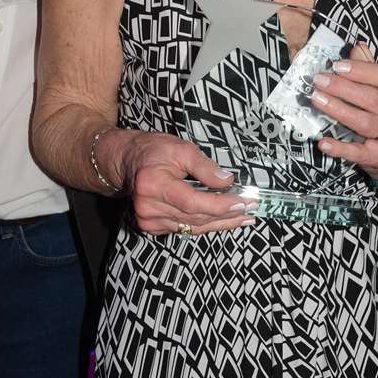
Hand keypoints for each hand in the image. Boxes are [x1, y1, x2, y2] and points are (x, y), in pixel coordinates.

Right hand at [99, 128, 253, 236]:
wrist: (126, 161)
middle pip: (195, 218)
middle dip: (227, 215)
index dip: (222, 205)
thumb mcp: (181, 148)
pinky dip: (205, 225)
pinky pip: (185, 230)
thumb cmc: (153, 150)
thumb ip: (205, 167)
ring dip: (221, 224)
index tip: (245, 201)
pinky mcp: (151, 226)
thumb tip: (228, 182)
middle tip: (251, 210)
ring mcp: (148, 220)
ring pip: (192, 228)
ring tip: (244, 218)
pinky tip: (223, 221)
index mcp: (153, 185)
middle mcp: (148, 207)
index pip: (194, 202)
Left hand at [309, 44, 377, 180]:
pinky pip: (357, 152)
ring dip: (338, 109)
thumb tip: (356, 48)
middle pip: (372, 98)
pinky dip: (339, 148)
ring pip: (364, 122)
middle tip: (319, 80)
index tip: (336, 66)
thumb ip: (372, 71)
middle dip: (343, 87)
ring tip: (316, 99)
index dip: (360, 69)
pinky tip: (323, 142)